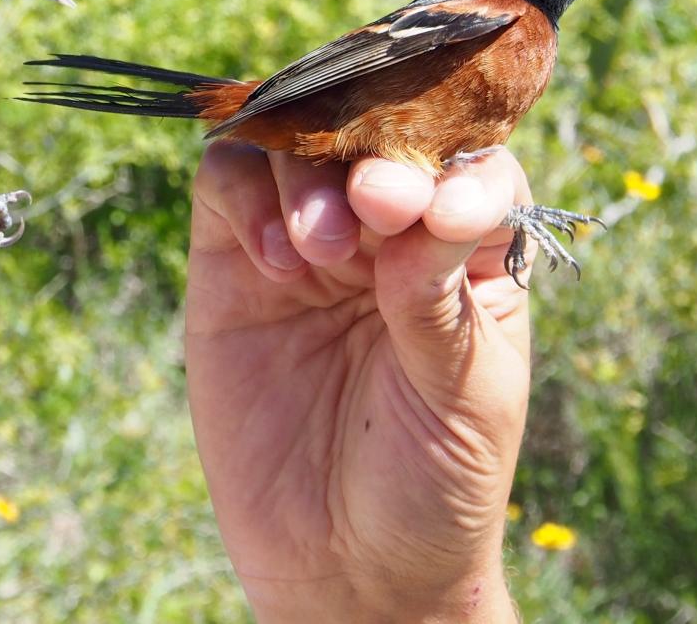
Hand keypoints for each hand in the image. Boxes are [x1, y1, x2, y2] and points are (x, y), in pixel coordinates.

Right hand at [186, 145, 530, 622]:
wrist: (342, 567)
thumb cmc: (432, 483)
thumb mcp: (464, 394)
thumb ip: (440, 295)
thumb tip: (419, 199)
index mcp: (467, 249)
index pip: (469, 158)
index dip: (453, 160)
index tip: (434, 207)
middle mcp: (385, 230)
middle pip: (371, 128)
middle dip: (370, 152)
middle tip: (374, 202)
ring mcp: (306, 241)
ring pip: (294, 143)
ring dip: (308, 177)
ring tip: (319, 252)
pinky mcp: (233, 265)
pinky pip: (228, 186)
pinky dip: (246, 199)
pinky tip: (274, 262)